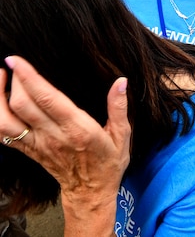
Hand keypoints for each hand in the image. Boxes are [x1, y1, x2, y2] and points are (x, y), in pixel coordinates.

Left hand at [0, 56, 130, 233]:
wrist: (90, 193)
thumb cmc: (108, 162)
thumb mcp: (122, 135)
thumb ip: (119, 107)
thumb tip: (121, 81)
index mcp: (77, 128)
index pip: (46, 98)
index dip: (28, 77)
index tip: (17, 60)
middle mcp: (53, 136)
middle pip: (21, 105)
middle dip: (12, 80)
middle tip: (12, 63)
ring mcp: (37, 144)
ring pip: (5, 121)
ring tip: (0, 78)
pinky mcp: (28, 151)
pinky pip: (3, 135)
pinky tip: (0, 100)